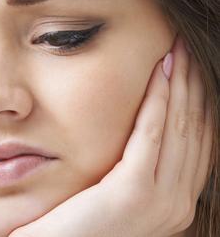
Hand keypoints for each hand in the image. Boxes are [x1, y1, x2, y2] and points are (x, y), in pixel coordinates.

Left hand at [9, 38, 212, 236]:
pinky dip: (158, 99)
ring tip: (176, 50)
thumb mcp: (110, 193)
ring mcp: (162, 201)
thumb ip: (128, 168)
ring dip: (180, 84)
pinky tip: (159, 73)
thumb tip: (137, 130)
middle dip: (192, 85)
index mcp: (174, 203)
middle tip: (184, 47)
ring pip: (179, 127)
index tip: (188, 67)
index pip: (196, 142)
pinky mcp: (134, 193)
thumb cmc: (71, 225)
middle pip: (195, 130)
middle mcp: (178, 204)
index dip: (196, 101)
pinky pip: (152, 134)